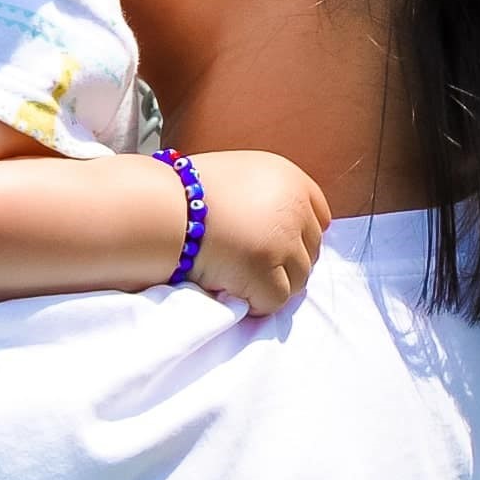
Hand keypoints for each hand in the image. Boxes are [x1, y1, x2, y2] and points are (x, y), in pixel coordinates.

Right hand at [180, 151, 330, 315]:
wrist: (159, 208)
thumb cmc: (187, 192)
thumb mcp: (239, 176)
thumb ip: (267, 198)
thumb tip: (285, 235)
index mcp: (290, 179)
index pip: (320, 218)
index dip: (299, 237)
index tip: (275, 247)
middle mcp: (294, 207)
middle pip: (312, 251)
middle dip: (285, 263)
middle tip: (249, 265)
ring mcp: (282, 240)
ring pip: (299, 280)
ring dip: (271, 284)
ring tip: (237, 276)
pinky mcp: (266, 271)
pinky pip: (274, 301)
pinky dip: (256, 302)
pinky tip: (231, 288)